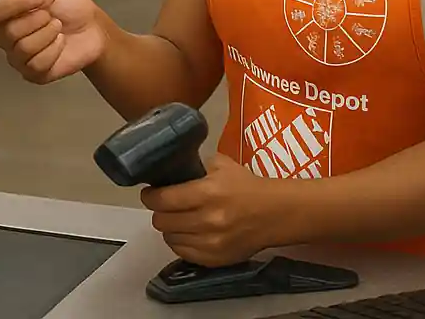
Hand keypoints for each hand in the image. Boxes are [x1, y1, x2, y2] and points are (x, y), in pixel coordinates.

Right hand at [0, 0, 106, 83]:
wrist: (92, 28)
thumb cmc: (70, 7)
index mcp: (8, 14)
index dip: (10, 6)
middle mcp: (7, 38)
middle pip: (8, 33)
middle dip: (35, 21)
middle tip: (50, 16)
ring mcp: (19, 58)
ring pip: (23, 49)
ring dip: (47, 35)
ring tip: (58, 28)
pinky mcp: (33, 75)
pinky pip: (36, 65)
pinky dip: (53, 50)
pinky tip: (60, 43)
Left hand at [141, 154, 284, 267]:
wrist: (276, 214)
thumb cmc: (247, 186)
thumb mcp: (221, 165)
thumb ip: (196, 165)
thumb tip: (173, 167)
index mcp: (207, 193)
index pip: (164, 199)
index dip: (150, 196)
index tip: (149, 193)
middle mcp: (207, 220)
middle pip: (163, 221)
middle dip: (158, 212)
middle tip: (162, 205)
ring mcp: (212, 243)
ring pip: (170, 239)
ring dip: (169, 228)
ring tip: (174, 219)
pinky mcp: (217, 259)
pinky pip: (184, 254)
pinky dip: (180, 243)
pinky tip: (184, 234)